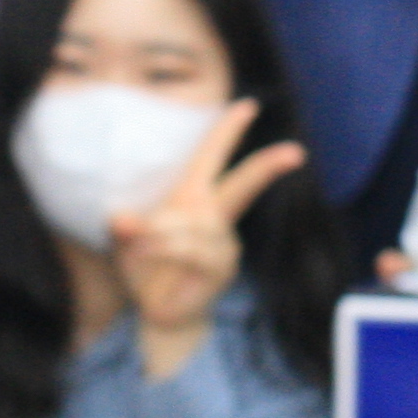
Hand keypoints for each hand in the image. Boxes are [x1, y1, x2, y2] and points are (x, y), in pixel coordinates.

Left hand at [106, 98, 307, 372]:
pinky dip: (164, 246)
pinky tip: (144, 252)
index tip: (248, 105)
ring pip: (198, 223)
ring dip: (162, 230)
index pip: (213, 157)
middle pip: (244, 183)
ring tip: (138, 240)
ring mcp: (224, 244)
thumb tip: (122, 219)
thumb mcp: (128, 241)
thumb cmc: (146, 267)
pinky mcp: (221, 268)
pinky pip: (194, 248)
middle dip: (268, 166)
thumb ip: (125, 227)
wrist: (155, 312)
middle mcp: (215, 217)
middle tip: (296, 152)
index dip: (228, 129)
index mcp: (195, 199)